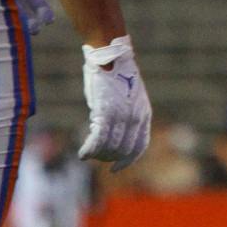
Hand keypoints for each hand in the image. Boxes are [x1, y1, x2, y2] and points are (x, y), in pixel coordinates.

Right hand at [79, 36, 152, 170]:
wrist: (111, 56)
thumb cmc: (117, 76)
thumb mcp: (130, 99)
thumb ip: (127, 117)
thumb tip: (113, 135)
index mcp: (144, 114)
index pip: (139, 146)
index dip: (127, 161)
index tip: (115, 169)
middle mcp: (135, 118)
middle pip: (122, 150)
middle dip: (108, 158)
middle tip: (96, 156)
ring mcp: (121, 116)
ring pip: (109, 148)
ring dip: (97, 155)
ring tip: (88, 153)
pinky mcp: (105, 113)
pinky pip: (97, 141)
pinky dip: (88, 151)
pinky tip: (82, 154)